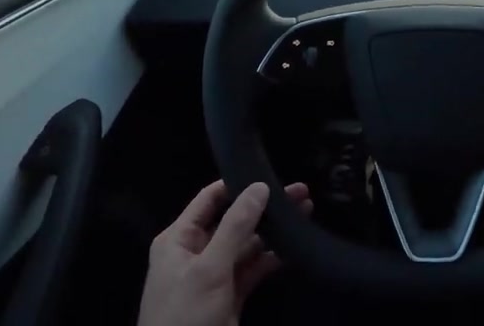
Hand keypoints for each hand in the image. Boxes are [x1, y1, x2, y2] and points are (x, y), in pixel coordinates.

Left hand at [137, 180, 312, 325]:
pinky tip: (295, 249)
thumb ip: (235, 227)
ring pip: (246, 246)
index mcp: (178, 240)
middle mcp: (195, 253)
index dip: (237, 184)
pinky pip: (252, 271)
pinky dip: (272, 260)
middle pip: (232, 221)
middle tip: (300, 193)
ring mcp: (214, 276)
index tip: (270, 173)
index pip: (209, 200)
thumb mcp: (208, 269)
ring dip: (273, 232)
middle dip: (264, 208)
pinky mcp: (230, 297)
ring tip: (305, 214)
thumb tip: (258, 187)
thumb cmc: (185, 315)